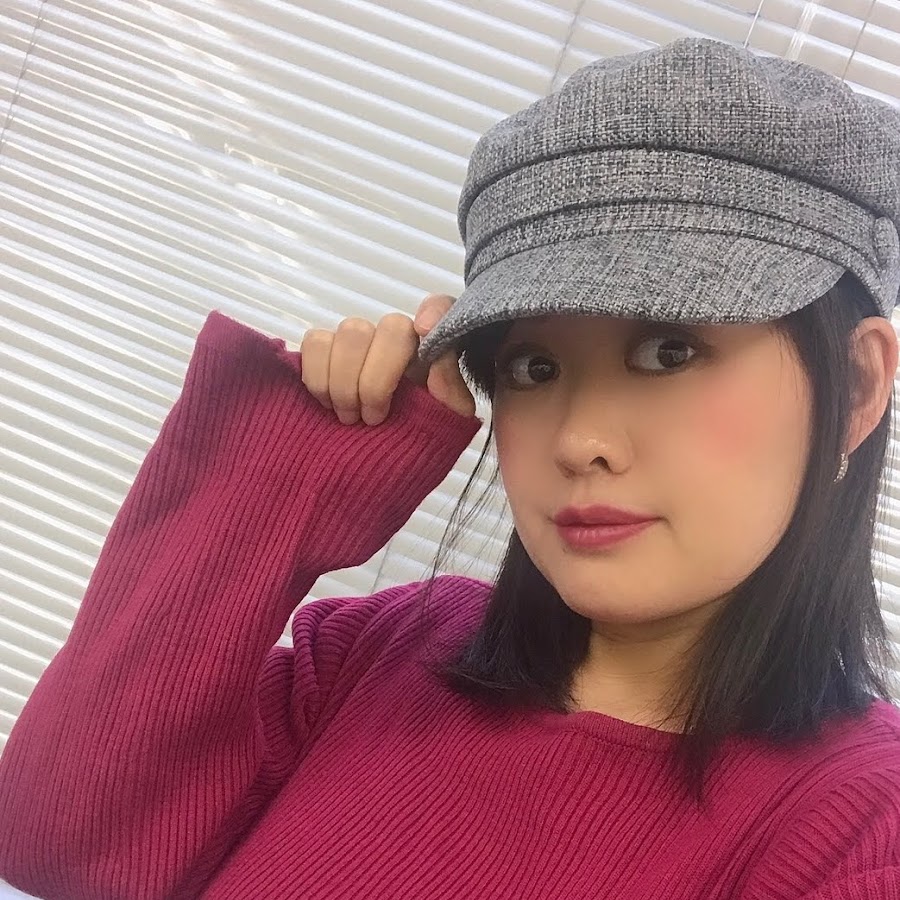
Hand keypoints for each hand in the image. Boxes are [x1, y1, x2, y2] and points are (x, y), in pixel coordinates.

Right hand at [300, 293, 476, 425]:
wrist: (381, 460)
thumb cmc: (415, 437)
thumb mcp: (443, 426)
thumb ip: (450, 397)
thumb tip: (438, 373)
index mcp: (431, 350)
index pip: (441, 309)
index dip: (434, 312)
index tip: (424, 331)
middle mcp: (396, 337)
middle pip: (389, 327)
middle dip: (375, 380)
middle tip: (371, 419)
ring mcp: (359, 341)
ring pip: (349, 332)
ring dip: (344, 381)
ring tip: (347, 417)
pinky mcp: (324, 351)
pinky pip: (314, 344)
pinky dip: (317, 376)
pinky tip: (326, 404)